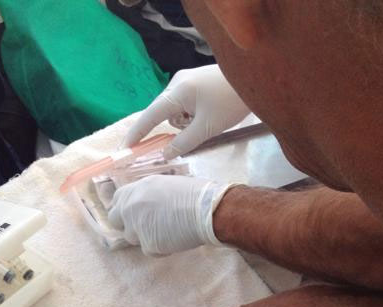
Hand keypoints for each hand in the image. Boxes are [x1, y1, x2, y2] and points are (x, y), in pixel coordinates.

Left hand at [108, 175, 231, 255]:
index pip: (116, 200)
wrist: (207, 210)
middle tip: (145, 227)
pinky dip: (159, 248)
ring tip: (167, 231)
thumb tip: (144, 205)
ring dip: (145, 237)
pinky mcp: (148, 244)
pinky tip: (174, 239)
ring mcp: (137, 227)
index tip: (133, 213)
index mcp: (136, 189)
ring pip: (132, 238)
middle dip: (128, 224)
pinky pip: (149, 250)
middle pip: (115, 221)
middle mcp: (131, 207)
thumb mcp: (165, 185)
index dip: (124, 208)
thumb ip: (147, 195)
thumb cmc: (194, 194)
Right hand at [123, 64, 249, 159]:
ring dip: (186, 122)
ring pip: (175, 110)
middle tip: (194, 134)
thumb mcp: (207, 128)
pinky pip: (184, 103)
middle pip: (163, 113)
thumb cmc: (232, 102)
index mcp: (176, 92)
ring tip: (210, 122)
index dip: (137, 134)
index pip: (149, 116)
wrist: (258, 76)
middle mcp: (176, 82)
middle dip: (174, 128)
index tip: (124, 148)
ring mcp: (186, 80)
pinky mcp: (196, 81)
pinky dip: (191, 114)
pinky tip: (210, 114)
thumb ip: (183, 143)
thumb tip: (165, 154)